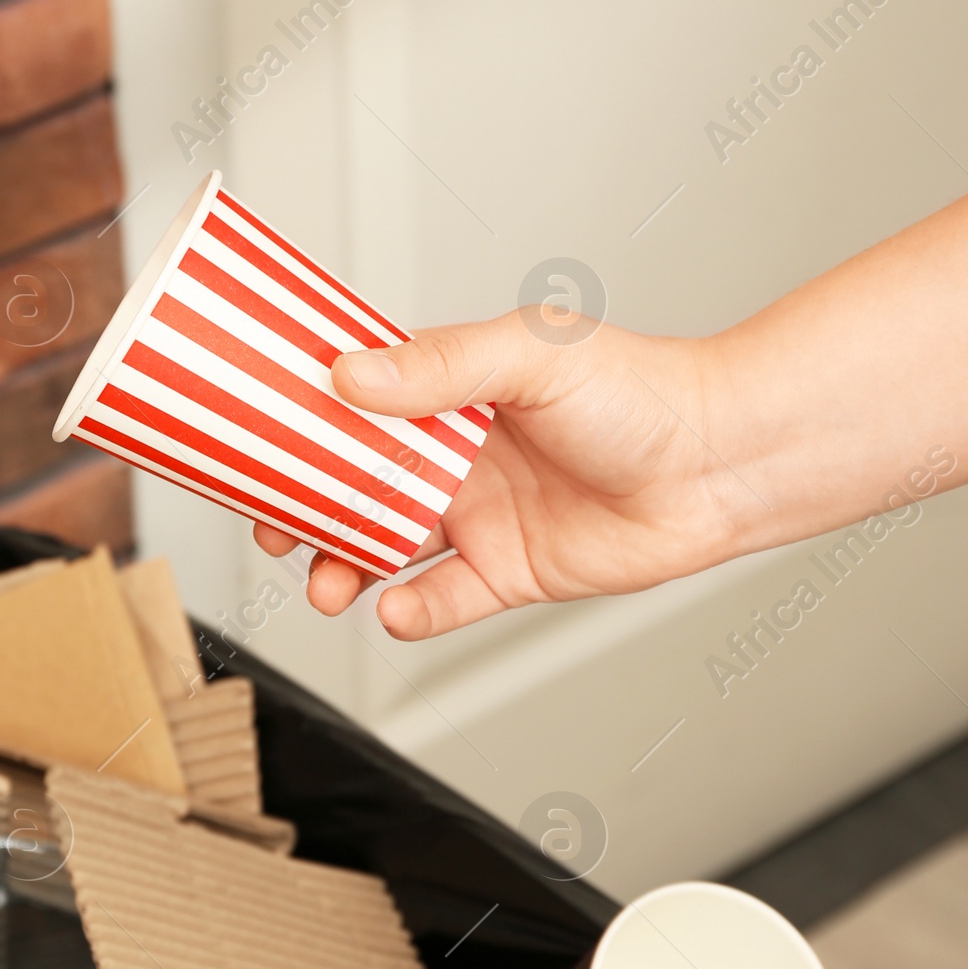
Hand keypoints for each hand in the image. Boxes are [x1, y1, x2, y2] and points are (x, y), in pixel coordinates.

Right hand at [254, 311, 752, 640]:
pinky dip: (413, 611)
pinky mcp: (508, 573)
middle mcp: (454, 455)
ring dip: (343, 568)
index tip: (246, 440)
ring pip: (383, 548)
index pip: (352, 403)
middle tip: (271, 530)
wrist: (721, 463)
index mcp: (449, 390)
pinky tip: (398, 611)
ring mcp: (478, 516)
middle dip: (302, 511)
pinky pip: (443, 600)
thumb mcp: (531, 356)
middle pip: (351, 486)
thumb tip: (351, 377)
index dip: (298, 424)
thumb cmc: (642, 390)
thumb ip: (439, 367)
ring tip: (328, 585)